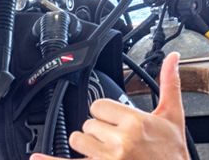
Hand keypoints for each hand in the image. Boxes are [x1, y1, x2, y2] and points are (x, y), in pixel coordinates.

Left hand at [31, 52, 187, 159]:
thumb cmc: (172, 153)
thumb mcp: (173, 117)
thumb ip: (169, 84)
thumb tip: (172, 58)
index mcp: (135, 122)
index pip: (99, 106)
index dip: (107, 114)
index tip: (118, 122)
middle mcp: (120, 140)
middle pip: (88, 124)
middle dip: (101, 132)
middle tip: (121, 142)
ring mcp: (108, 158)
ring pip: (77, 140)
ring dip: (89, 147)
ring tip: (110, 153)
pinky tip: (35, 157)